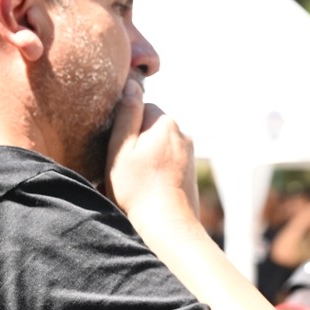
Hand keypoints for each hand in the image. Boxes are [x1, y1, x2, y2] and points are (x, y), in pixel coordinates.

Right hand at [105, 78, 199, 229]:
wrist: (167, 223)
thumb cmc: (137, 188)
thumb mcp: (122, 148)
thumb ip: (126, 114)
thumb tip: (131, 85)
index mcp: (166, 123)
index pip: (140, 109)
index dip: (124, 129)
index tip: (118, 150)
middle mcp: (182, 134)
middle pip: (150, 127)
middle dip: (137, 142)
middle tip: (126, 166)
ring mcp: (189, 153)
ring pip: (159, 145)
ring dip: (147, 156)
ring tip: (137, 179)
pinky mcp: (190, 170)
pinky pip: (168, 161)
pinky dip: (158, 169)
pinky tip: (149, 185)